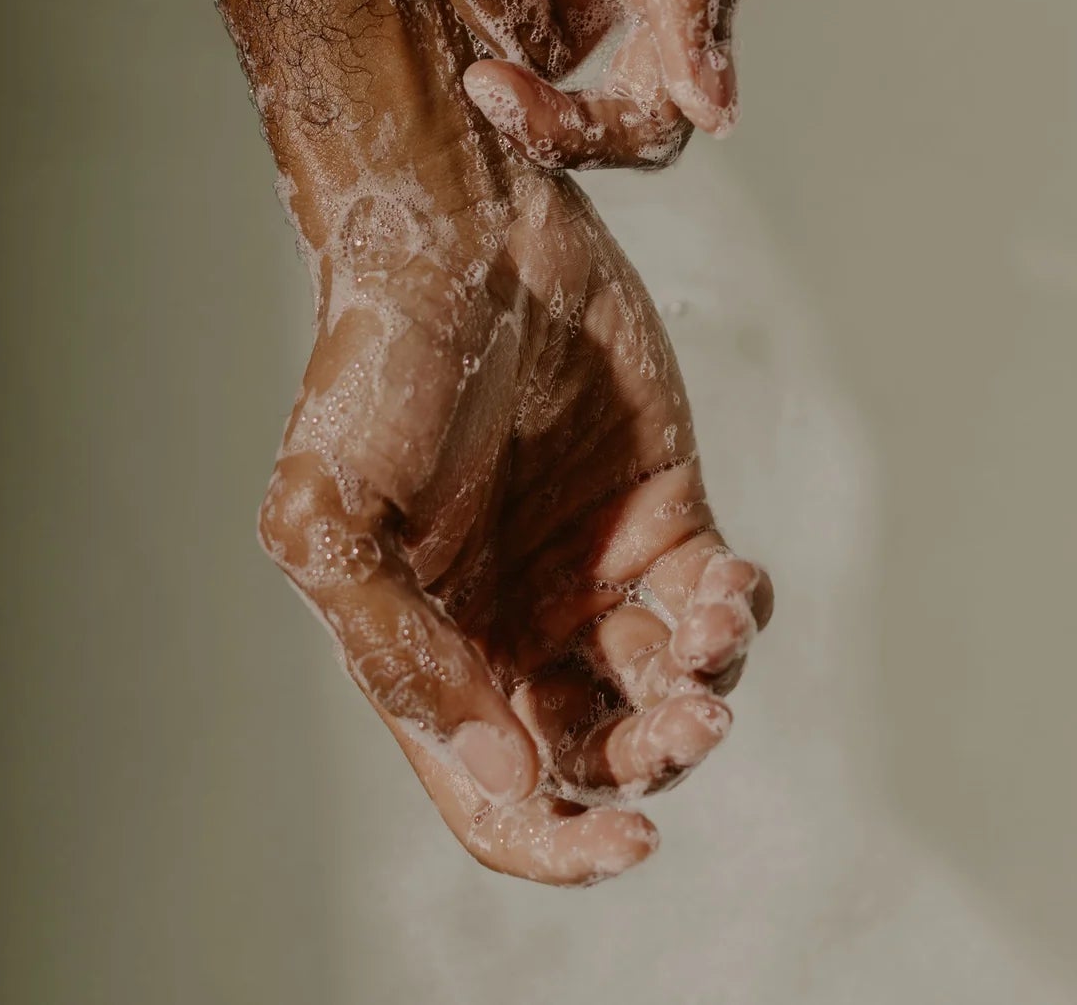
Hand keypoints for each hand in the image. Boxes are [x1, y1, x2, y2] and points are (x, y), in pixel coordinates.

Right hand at [258, 156, 770, 884]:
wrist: (455, 229)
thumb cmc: (374, 364)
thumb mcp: (335, 517)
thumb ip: (402, 653)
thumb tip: (504, 773)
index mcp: (431, 648)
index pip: (497, 798)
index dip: (560, 846)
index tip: (629, 840)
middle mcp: (515, 622)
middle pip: (599, 755)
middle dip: (653, 759)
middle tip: (689, 714)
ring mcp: (593, 566)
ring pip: (671, 688)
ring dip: (707, 686)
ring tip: (714, 622)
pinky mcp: (664, 504)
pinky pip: (720, 602)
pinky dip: (742, 613)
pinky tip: (733, 580)